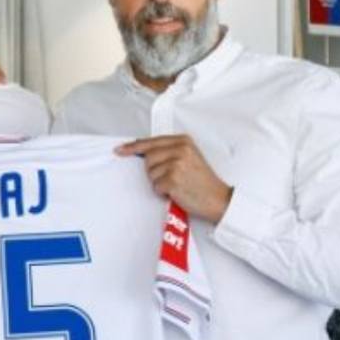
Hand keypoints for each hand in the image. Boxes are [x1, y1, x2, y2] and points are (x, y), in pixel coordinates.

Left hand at [115, 135, 232, 222]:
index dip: (133, 146)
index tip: (121, 149)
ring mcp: (176, 164)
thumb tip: (143, 152)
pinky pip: (156, 186)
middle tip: (169, 178)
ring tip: (176, 184)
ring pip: (150, 173)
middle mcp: (180, 150)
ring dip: (159, 182)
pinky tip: (176, 191)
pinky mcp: (173, 180)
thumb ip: (168, 151)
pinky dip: (163, 192)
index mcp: (183, 141)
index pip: (151, 141)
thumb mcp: (189, 158)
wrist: (218, 199)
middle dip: (153, 170)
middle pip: (148, 158)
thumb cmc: (203, 182)